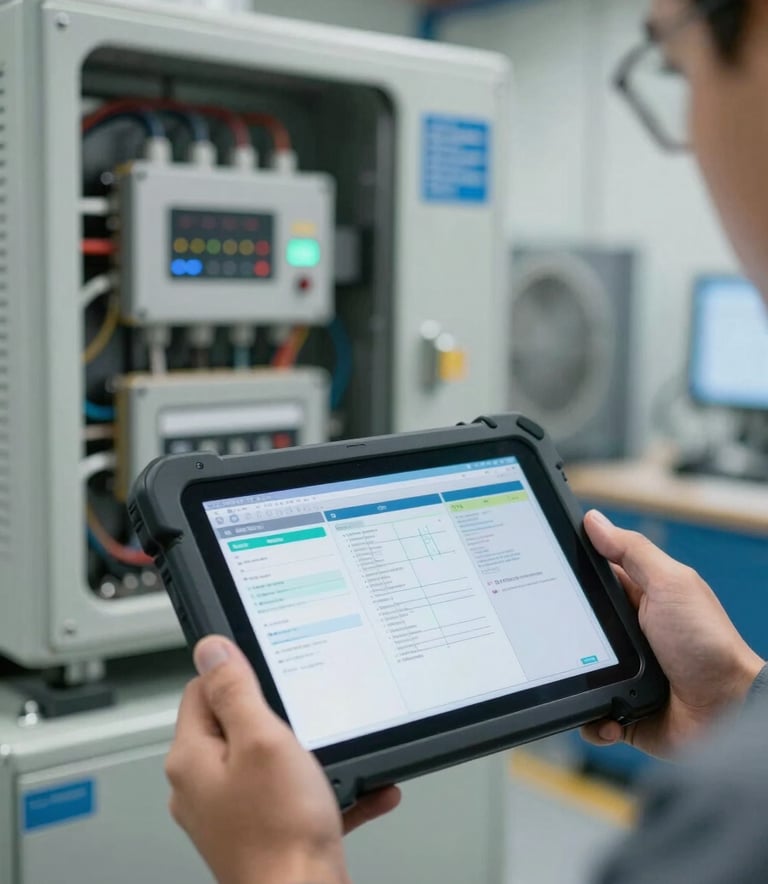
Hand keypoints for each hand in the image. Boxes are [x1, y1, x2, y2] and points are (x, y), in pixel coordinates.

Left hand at [166, 636, 400, 883]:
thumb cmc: (281, 832)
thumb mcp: (263, 740)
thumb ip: (235, 690)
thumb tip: (210, 649)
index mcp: (192, 760)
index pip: (201, 691)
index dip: (238, 677)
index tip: (271, 677)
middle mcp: (203, 788)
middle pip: (237, 725)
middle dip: (280, 718)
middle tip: (308, 720)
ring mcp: (232, 814)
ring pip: (271, 762)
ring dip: (310, 757)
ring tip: (336, 761)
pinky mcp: (260, 833)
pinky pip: (294, 797)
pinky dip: (326, 791)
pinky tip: (362, 791)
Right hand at [581, 510, 763, 757]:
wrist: (729, 712)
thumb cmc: (710, 645)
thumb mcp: (670, 584)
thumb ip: (632, 551)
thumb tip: (594, 520)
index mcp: (637, 600)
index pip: (592, 581)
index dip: (570, 577)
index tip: (546, 576)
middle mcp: (628, 636)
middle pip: (576, 627)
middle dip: (564, 633)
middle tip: (562, 636)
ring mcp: (623, 675)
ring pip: (576, 672)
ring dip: (575, 679)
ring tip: (591, 681)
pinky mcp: (623, 711)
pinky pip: (591, 714)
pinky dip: (593, 719)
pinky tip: (609, 714)